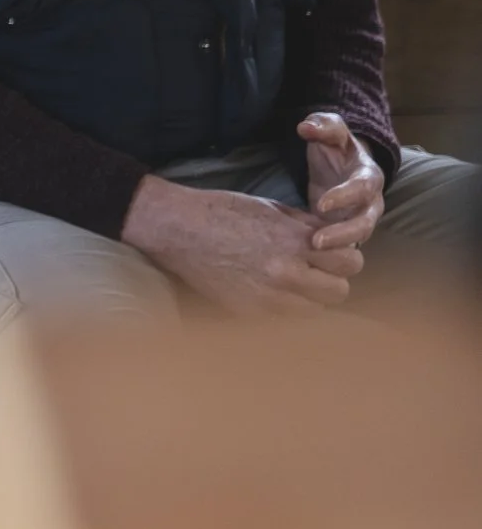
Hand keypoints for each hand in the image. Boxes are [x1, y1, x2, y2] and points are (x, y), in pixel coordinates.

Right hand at [120, 172, 358, 313]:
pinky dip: (286, 310)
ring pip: (317, 311)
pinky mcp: (249, 312)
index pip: (351, 262)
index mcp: (295, 241)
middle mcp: (287, 272)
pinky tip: (273, 295)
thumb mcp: (272, 208)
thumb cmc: (222, 211)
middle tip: (316, 273)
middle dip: (331, 280)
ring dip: (311, 299)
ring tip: (294, 287)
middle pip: (339, 291)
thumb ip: (307, 226)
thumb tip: (333, 239)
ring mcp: (268, 296)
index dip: (344, 258)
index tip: (331, 256)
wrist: (178, 228)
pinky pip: (286, 320)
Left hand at [299, 111, 384, 252]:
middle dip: (344, 234)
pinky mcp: (346, 231)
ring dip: (338, 247)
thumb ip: (323, 125)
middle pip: (365, 223)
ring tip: (312, 252)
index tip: (321, 204)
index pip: (362, 189)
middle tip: (316, 242)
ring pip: (357, 239)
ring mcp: (359, 219)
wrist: (340, 163)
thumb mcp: (331, 130)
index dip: (345, 197)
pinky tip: (310, 259)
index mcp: (368, 176)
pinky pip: (344, 246)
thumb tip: (305, 127)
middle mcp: (370, 202)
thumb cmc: (335, 147)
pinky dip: (331, 253)